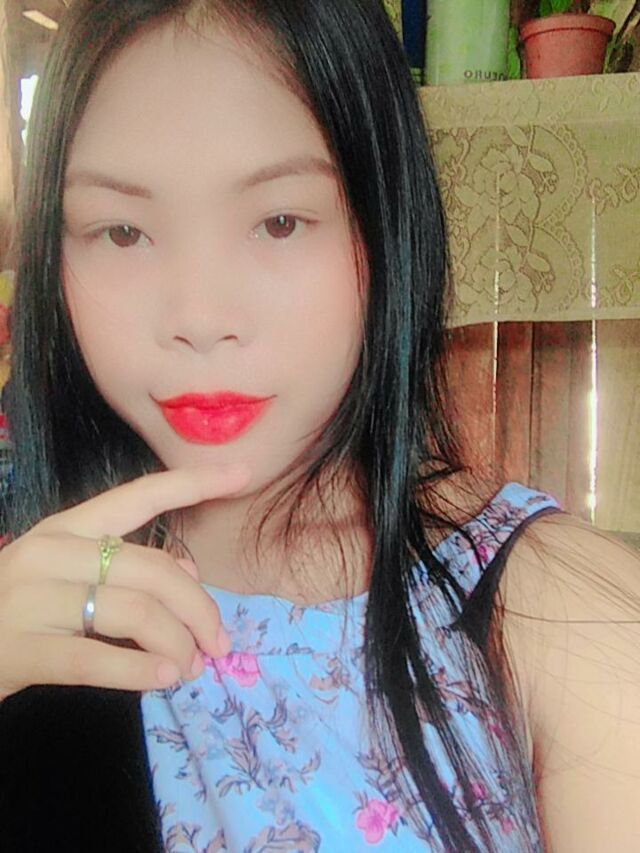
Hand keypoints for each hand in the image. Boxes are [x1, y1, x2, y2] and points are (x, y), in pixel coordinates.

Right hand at [0, 464, 249, 699]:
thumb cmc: (16, 605)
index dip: (193, 484)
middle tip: (219, 642)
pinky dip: (142, 671)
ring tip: (191, 666)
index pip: (139, 496)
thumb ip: (122, 568)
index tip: (243, 474)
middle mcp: (51, 552)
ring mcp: (33, 599)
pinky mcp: (23, 649)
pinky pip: (98, 660)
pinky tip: (164, 677)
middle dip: (199, 607)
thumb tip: (188, 576)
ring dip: (178, 643)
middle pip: (152, 570)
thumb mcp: (65, 572)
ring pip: (134, 614)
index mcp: (67, 527)